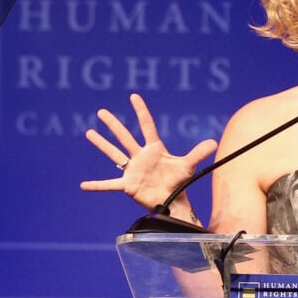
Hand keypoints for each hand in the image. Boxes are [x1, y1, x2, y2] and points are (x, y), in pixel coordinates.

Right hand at [80, 93, 217, 210]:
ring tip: (89, 133)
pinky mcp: (127, 185)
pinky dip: (97, 185)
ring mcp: (132, 170)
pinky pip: (109, 184)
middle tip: (101, 111)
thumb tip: (214, 142)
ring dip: (102, 144)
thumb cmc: (178, 182)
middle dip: (114, 125)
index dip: (141, 111)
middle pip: (125, 137)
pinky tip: (83, 185)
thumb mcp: (187, 166)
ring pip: (114, 154)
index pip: (147, 126)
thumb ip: (198, 153)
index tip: (134, 97)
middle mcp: (140, 157)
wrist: (172, 201)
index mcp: (154, 149)